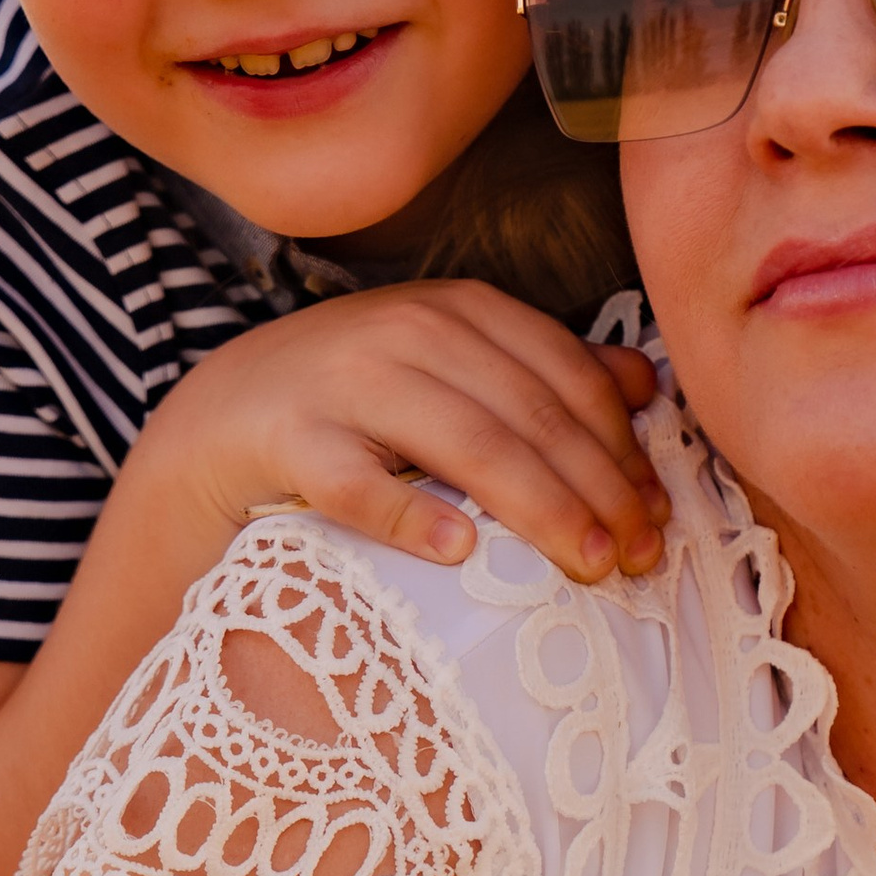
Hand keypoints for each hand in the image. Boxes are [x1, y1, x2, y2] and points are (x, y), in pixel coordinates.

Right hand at [140, 282, 666, 585]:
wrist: (216, 421)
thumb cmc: (353, 405)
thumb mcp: (449, 371)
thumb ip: (541, 371)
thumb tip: (644, 384)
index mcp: (458, 311)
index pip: (567, 378)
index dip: (623, 450)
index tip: (659, 516)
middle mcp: (407, 333)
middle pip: (530, 416)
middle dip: (598, 490)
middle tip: (640, 557)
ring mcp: (344, 382)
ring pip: (465, 444)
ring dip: (538, 507)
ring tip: (587, 565)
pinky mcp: (287, 439)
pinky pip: (354, 484)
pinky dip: (407, 514)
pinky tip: (457, 550)